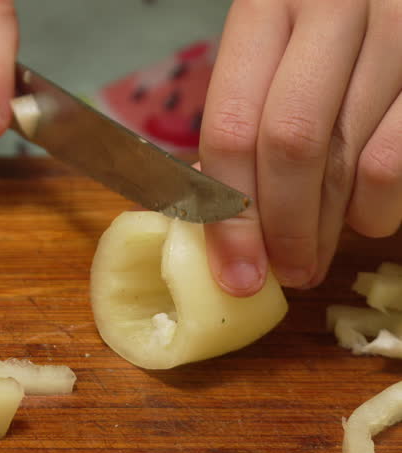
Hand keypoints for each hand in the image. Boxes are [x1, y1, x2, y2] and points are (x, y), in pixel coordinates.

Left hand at [200, 0, 401, 295]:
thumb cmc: (314, 37)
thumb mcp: (268, 55)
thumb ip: (243, 119)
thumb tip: (219, 221)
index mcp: (266, 6)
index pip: (232, 124)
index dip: (228, 212)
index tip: (235, 270)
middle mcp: (332, 10)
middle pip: (291, 144)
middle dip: (282, 228)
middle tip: (282, 273)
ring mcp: (395, 30)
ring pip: (350, 160)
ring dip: (325, 229)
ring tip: (311, 256)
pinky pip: (394, 161)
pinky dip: (375, 208)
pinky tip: (361, 216)